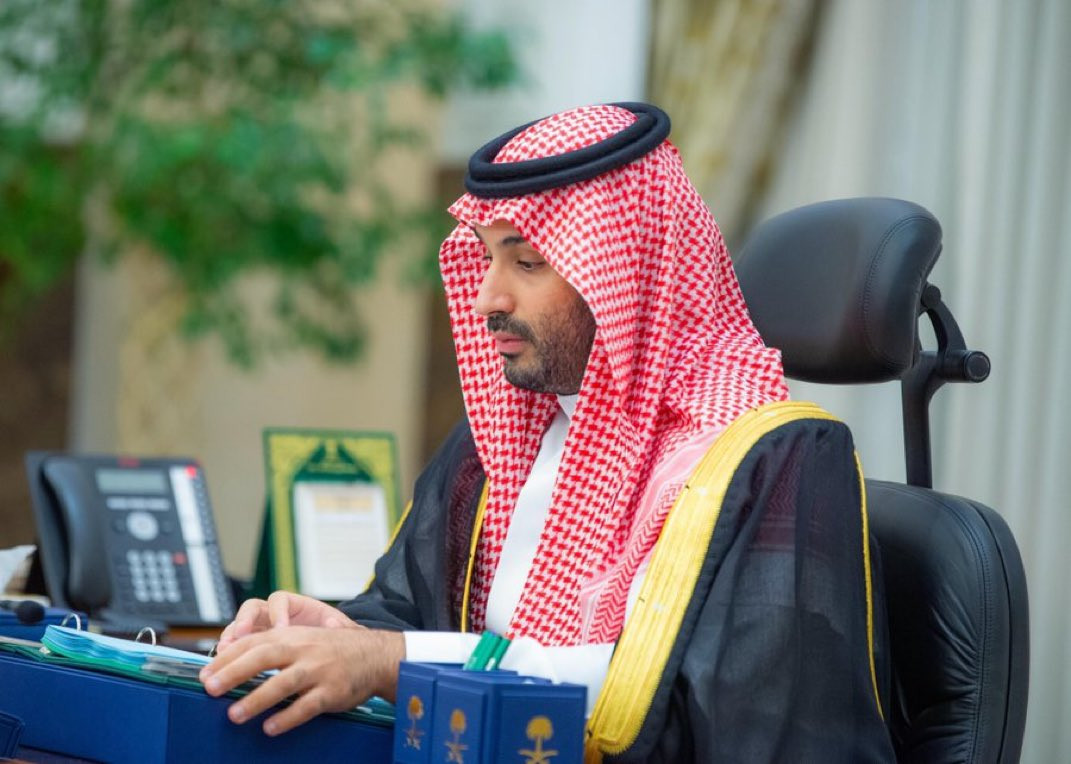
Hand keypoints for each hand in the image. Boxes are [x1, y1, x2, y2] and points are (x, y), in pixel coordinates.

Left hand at [200, 626, 405, 735]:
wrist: (375, 655)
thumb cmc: (332, 649)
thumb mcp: (303, 639)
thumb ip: (273, 648)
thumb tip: (232, 665)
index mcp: (293, 635)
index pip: (254, 642)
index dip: (228, 656)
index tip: (205, 673)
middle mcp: (304, 650)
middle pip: (264, 657)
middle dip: (234, 672)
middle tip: (210, 689)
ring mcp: (319, 670)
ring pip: (283, 683)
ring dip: (256, 699)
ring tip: (234, 715)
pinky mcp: (332, 691)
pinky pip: (307, 706)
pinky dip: (287, 717)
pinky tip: (270, 728)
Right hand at [216, 591, 354, 652]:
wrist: (327, 652)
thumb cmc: (329, 636)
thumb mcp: (336, 629)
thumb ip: (338, 627)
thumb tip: (335, 625)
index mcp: (293, 606)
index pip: (280, 600)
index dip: (278, 612)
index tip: (281, 629)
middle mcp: (271, 615)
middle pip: (252, 609)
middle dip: (244, 620)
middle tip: (241, 634)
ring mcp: (258, 631)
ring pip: (237, 626)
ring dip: (231, 638)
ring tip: (225, 651)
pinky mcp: (251, 648)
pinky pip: (234, 647)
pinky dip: (228, 655)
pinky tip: (224, 664)